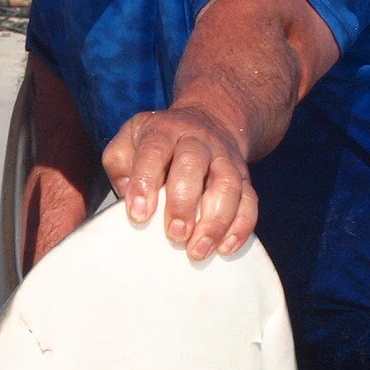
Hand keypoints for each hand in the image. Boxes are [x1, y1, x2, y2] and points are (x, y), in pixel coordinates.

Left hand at [102, 104, 258, 260]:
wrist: (210, 119)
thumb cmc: (161, 142)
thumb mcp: (130, 140)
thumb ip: (120, 165)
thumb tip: (127, 196)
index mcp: (163, 131)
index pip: (153, 152)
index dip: (146, 183)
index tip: (139, 215)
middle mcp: (196, 141)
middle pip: (193, 165)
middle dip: (184, 204)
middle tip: (175, 235)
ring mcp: (224, 159)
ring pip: (228, 185)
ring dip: (215, 221)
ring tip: (198, 250)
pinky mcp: (244, 177)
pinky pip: (249, 200)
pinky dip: (241, 226)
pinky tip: (225, 247)